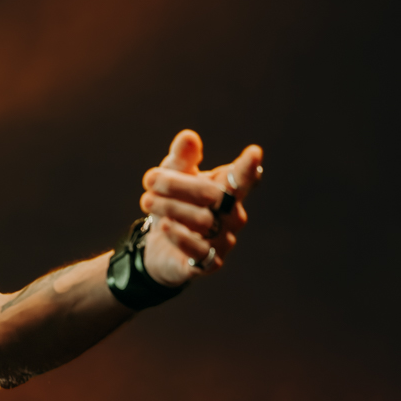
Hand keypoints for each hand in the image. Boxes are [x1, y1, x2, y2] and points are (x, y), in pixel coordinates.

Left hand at [138, 130, 263, 285]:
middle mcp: (232, 216)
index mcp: (228, 191)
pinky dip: (181, 236)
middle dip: (177, 184)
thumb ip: (181, 158)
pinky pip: (199, 251)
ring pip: (203, 221)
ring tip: (146, 200)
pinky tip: (165, 226)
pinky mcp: (208, 264)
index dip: (248, 168)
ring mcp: (223, 241)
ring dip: (169, 207)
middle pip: (212, 195)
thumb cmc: (174, 204)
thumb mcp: (173, 178)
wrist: (160, 247)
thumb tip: (188, 137)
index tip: (254, 153)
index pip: (242, 179)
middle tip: (149, 178)